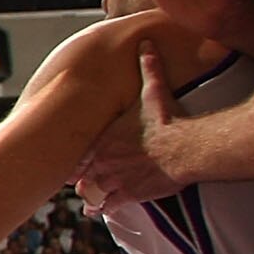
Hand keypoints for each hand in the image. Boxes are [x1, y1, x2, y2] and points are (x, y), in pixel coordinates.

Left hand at [76, 47, 192, 211]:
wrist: (185, 147)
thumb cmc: (169, 119)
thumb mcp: (155, 90)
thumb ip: (148, 67)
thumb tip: (146, 43)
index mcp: (104, 139)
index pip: (77, 150)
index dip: (73, 156)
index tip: (68, 159)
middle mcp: (103, 161)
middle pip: (80, 174)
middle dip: (78, 177)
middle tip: (73, 180)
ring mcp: (114, 180)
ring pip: (90, 191)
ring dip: (89, 193)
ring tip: (86, 196)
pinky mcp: (130, 195)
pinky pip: (108, 206)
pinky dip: (102, 208)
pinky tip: (96, 211)